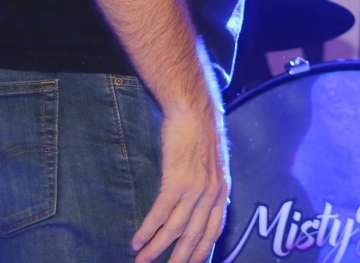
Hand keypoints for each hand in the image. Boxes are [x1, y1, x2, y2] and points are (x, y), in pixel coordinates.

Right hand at [131, 102, 229, 262]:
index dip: (203, 251)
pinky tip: (137, 241)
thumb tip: (201, 208)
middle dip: (179, 259)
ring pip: (174, 230)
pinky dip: (147, 231)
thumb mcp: (214, 165)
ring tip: (141, 261)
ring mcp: (195, 189)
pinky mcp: (176, 181)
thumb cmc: (200, 136)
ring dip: (156, 249)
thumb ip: (210, 187)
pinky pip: (160, 214)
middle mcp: (212, 194)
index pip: (215, 231)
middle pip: (194, 237)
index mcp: (222, 191)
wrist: (194, 112)